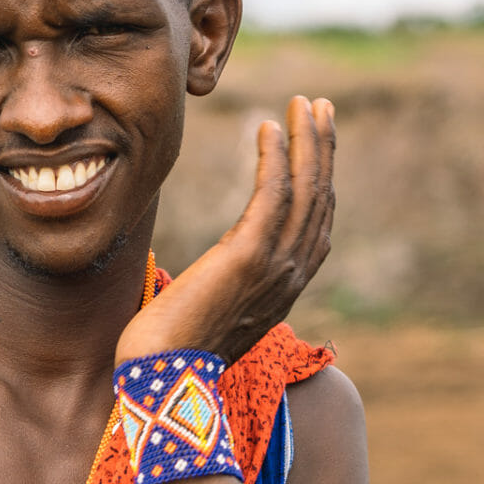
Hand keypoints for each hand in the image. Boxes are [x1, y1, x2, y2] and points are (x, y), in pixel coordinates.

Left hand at [116, 95, 335, 365]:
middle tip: (319, 109)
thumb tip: (205, 280)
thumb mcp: (209, 312)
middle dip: (322, 151)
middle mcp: (289, 276)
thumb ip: (221, 289)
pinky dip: (275, 157)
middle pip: (320, 201)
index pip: (314, 226)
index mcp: (282, 289)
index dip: (318, 181)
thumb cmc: (171, 351)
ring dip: (307, 142)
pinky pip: (273, 195)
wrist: (161, 378)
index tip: (312, 144)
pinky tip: (267, 127)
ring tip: (302, 105)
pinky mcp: (248, 257)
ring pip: (306, 191)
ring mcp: (274, 266)